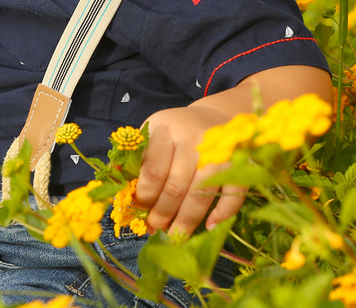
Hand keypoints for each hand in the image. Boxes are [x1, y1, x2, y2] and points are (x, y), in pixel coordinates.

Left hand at [133, 103, 244, 236]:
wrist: (212, 117)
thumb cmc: (174, 133)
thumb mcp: (150, 136)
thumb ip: (134, 161)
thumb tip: (117, 192)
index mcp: (165, 130)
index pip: (153, 171)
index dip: (145, 196)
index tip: (139, 210)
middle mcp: (192, 139)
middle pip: (175, 187)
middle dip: (162, 214)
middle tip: (154, 230)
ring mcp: (217, 151)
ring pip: (200, 194)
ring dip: (186, 221)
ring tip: (175, 237)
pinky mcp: (238, 162)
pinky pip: (233, 193)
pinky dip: (223, 213)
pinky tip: (210, 227)